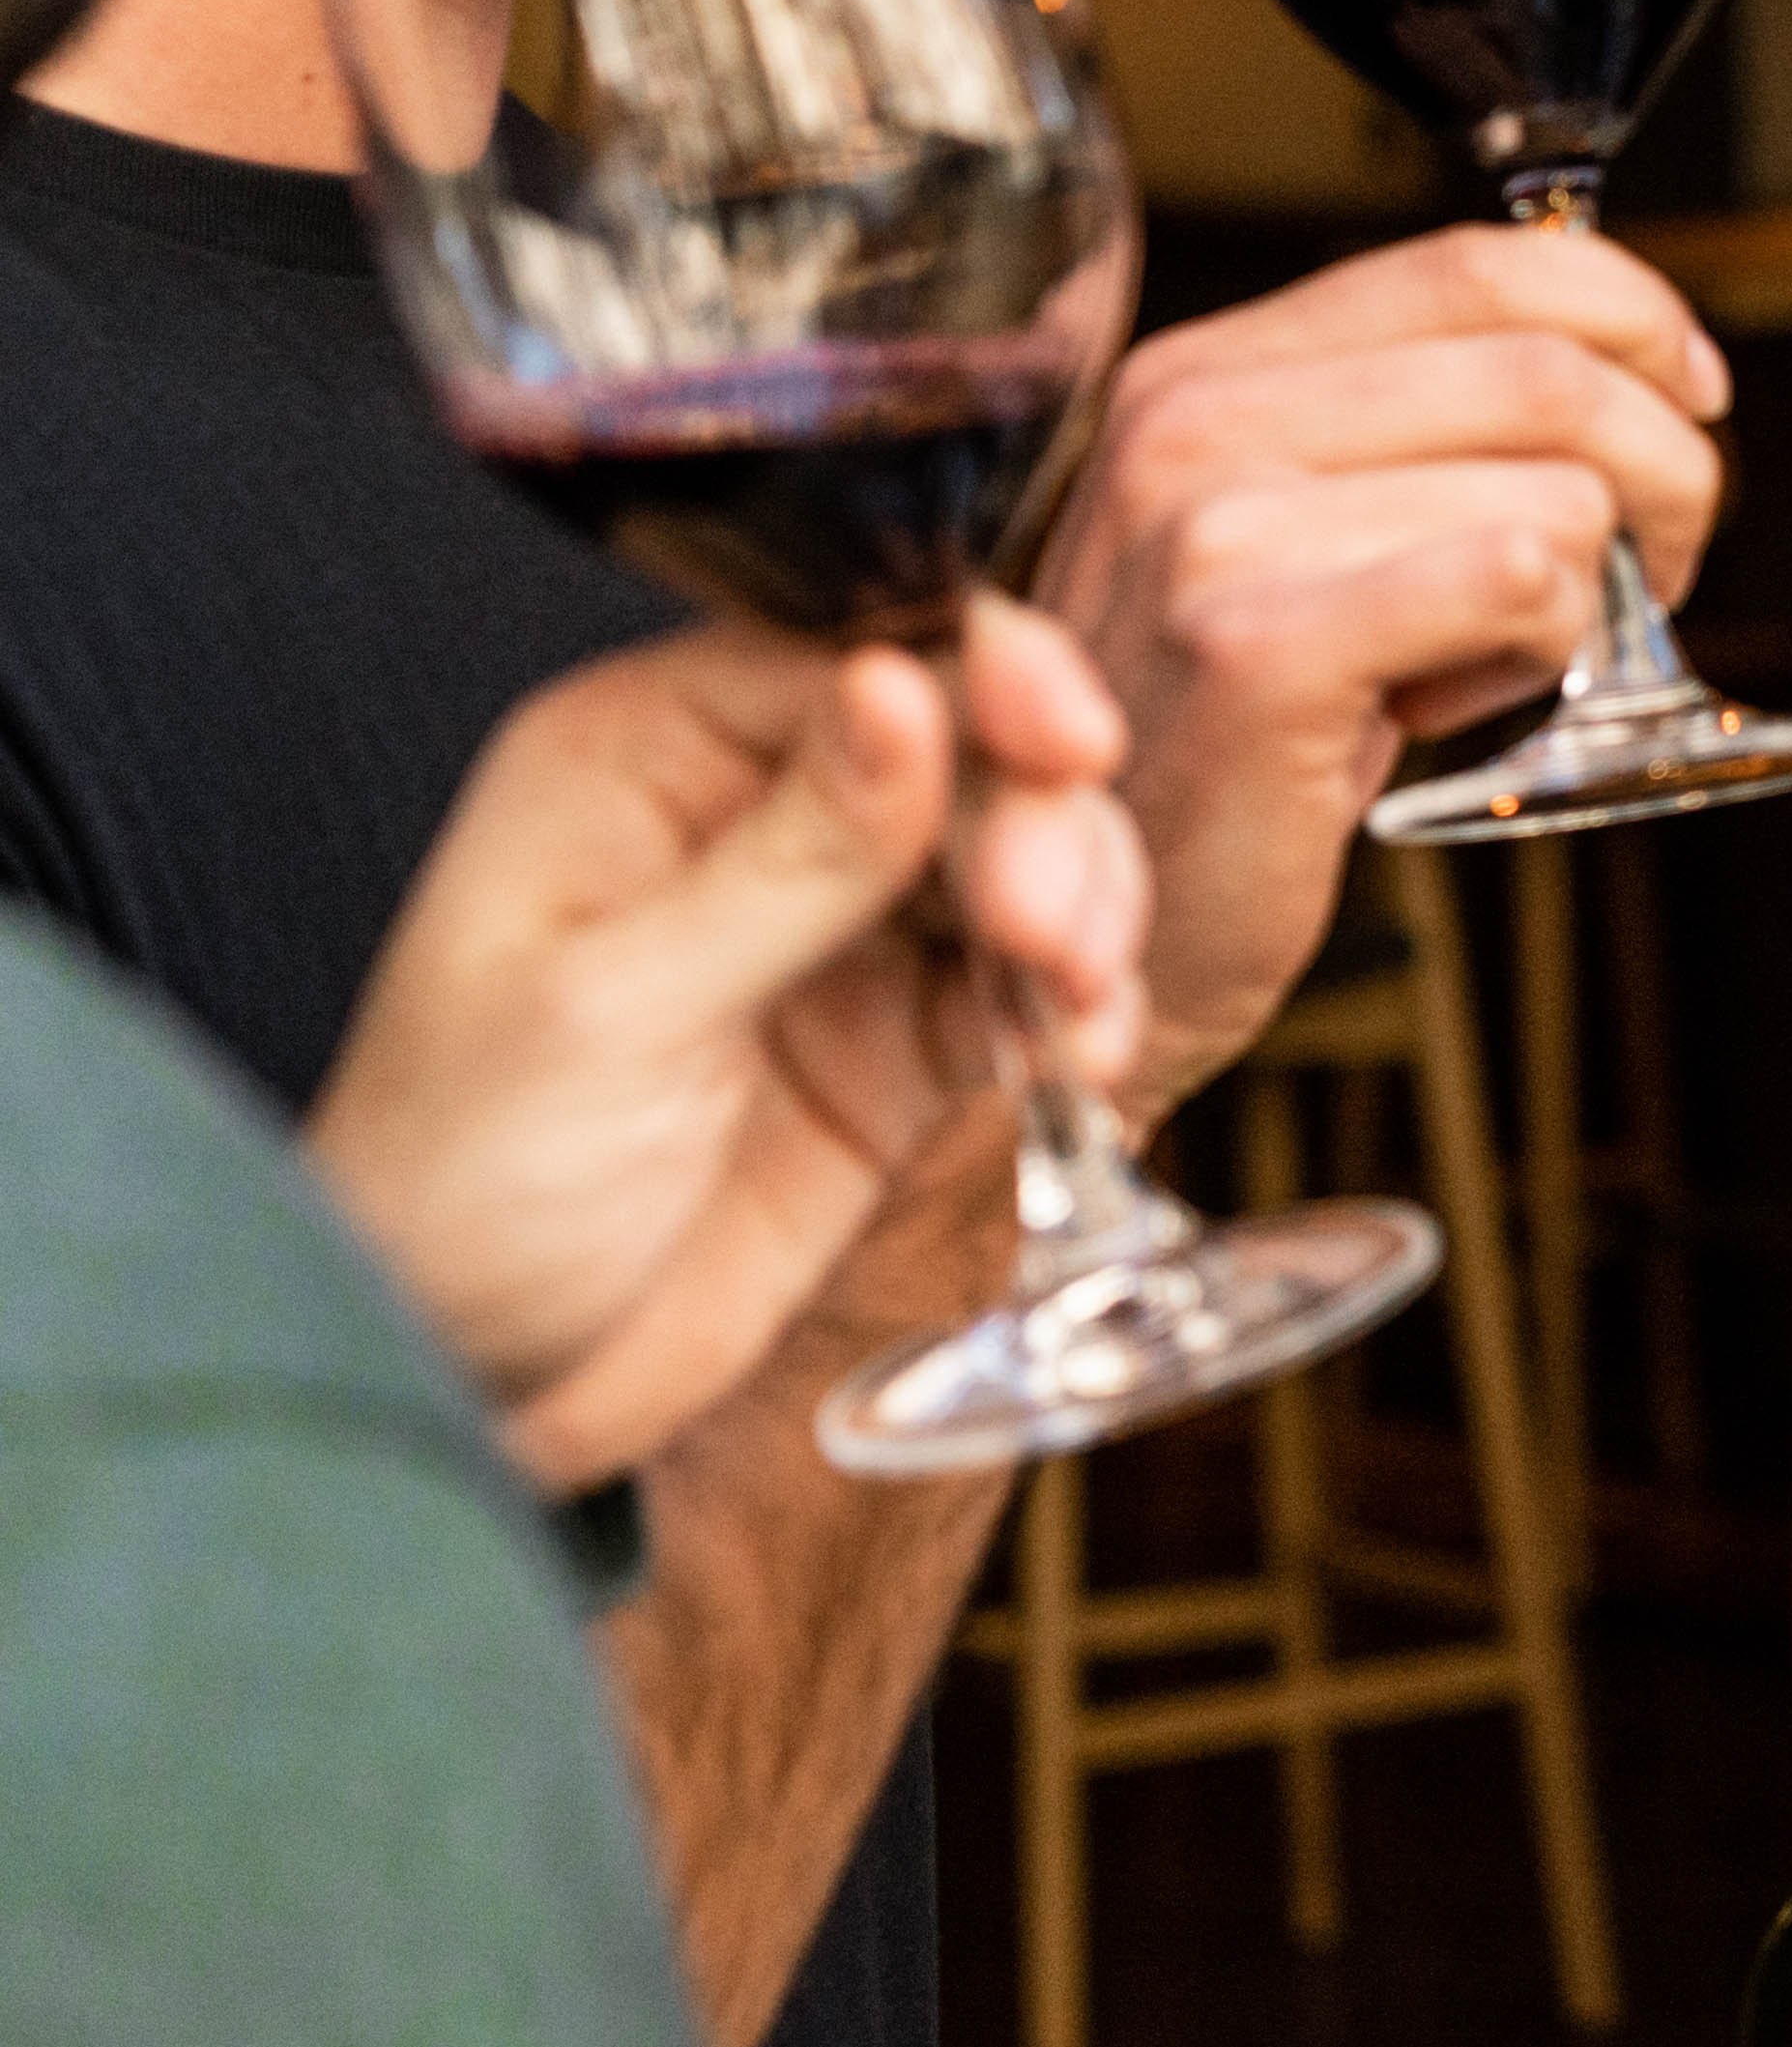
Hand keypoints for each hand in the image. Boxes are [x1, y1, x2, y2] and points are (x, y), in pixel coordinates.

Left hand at [308, 601, 1149, 1490]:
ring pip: (1024, 859)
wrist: (463, 1390)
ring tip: (1074, 1003)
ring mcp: (838, 932)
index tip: (1070, 743)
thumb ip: (790, 856)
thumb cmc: (456, 1187)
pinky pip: (1028, 990)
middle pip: (970, 749)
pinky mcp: (898, 1045)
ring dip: (1080, 915)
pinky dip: (1078, 1012)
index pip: (856, 657)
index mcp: (650, 758)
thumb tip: (906, 688)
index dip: (986, 682)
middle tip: (1049, 926)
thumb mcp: (613, 1008)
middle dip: (1041, 825)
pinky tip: (1077, 1057)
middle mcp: (754, 818)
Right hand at [1030, 224, 1727, 1116]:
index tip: (1692, 396)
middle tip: (1650, 570)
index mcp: (1207, 372)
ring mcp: (1214, 529)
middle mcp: (1194, 423)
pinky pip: (1522, 583)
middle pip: (1552, 372)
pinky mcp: (1263, 646)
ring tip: (1485, 663)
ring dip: (1587, 596)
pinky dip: (1544, 654)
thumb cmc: (1225, 742)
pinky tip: (1454, 705)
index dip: (1631, 316)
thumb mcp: (1301, 540)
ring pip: (1560, 494)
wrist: (1089, 936)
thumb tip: (1641, 362)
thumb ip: (1418, 431)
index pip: (1479, 263)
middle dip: (1664, 473)